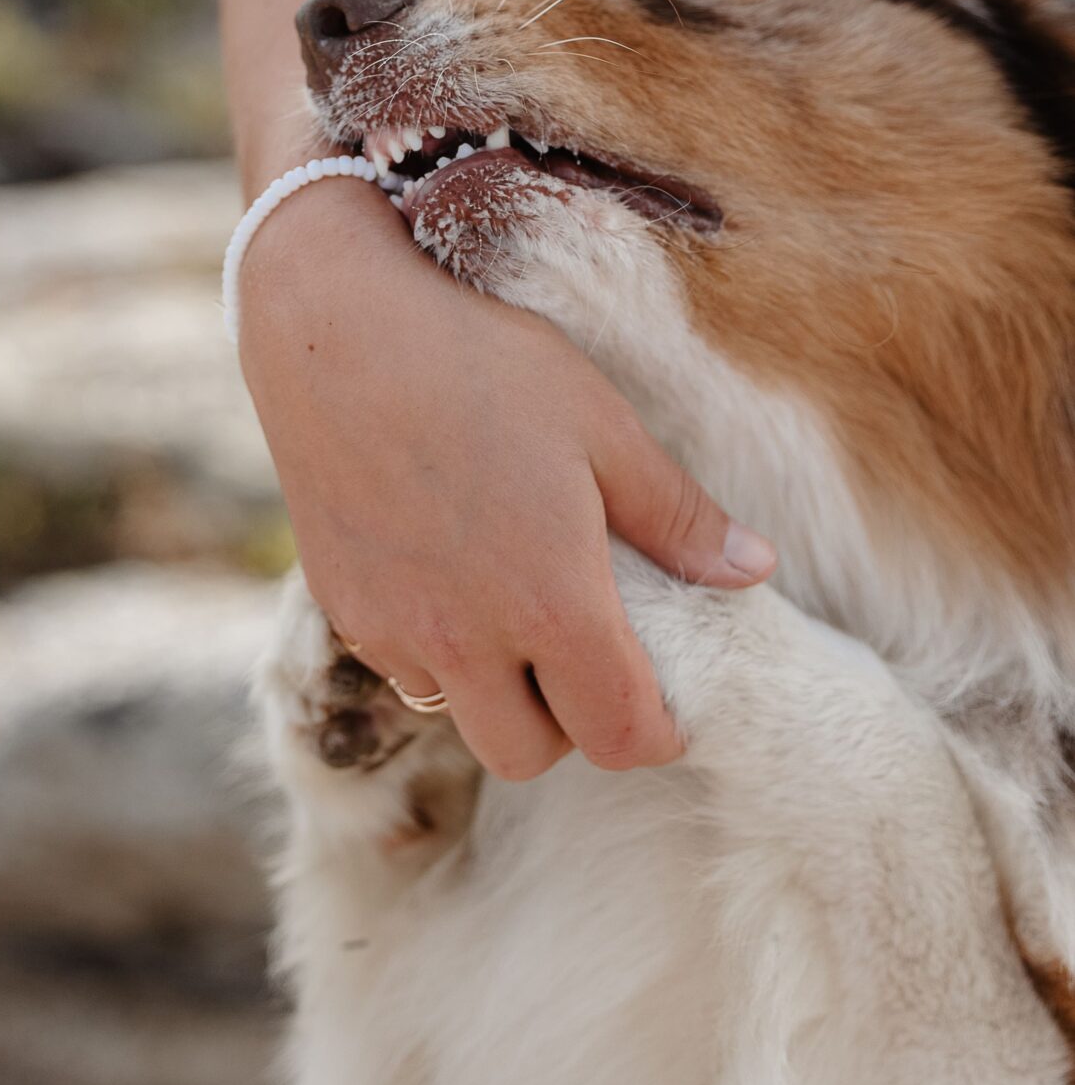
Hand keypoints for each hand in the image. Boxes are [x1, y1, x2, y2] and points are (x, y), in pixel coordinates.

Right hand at [235, 179, 775, 779]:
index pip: (621, 737)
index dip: (657, 730)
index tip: (665, 693)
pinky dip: (438, 649)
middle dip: (570, 723)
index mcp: (552, 604)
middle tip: (586, 652)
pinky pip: (405, 667)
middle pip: (532, 755)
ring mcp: (395, 628)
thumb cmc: (479, 363)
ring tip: (511, 603)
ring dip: (497, 688)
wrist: (331, 329)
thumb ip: (677, 515)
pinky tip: (449, 573)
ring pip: (462, 715)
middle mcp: (467, 640)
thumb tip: (754, 569)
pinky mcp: (342, 606)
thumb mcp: (601, 424)